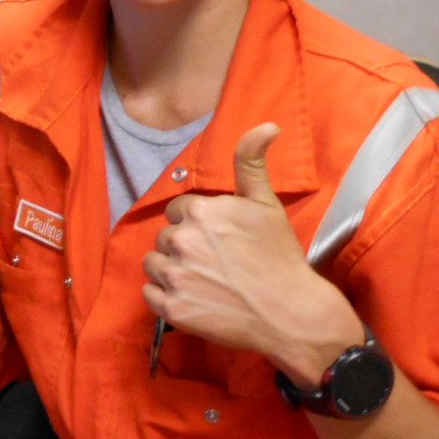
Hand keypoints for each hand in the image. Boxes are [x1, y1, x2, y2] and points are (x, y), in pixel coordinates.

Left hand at [142, 123, 363, 387]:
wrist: (288, 313)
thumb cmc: (279, 256)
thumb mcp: (266, 203)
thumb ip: (252, 162)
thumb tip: (267, 124)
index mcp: (199, 211)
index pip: (178, 211)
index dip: (198, 224)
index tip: (220, 239)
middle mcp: (180, 240)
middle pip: (165, 237)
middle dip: (184, 246)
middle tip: (216, 262)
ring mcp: (174, 277)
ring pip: (153, 264)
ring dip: (171, 270)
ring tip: (203, 280)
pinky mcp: (171, 309)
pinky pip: (150, 294)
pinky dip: (165, 297)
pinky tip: (193, 298)